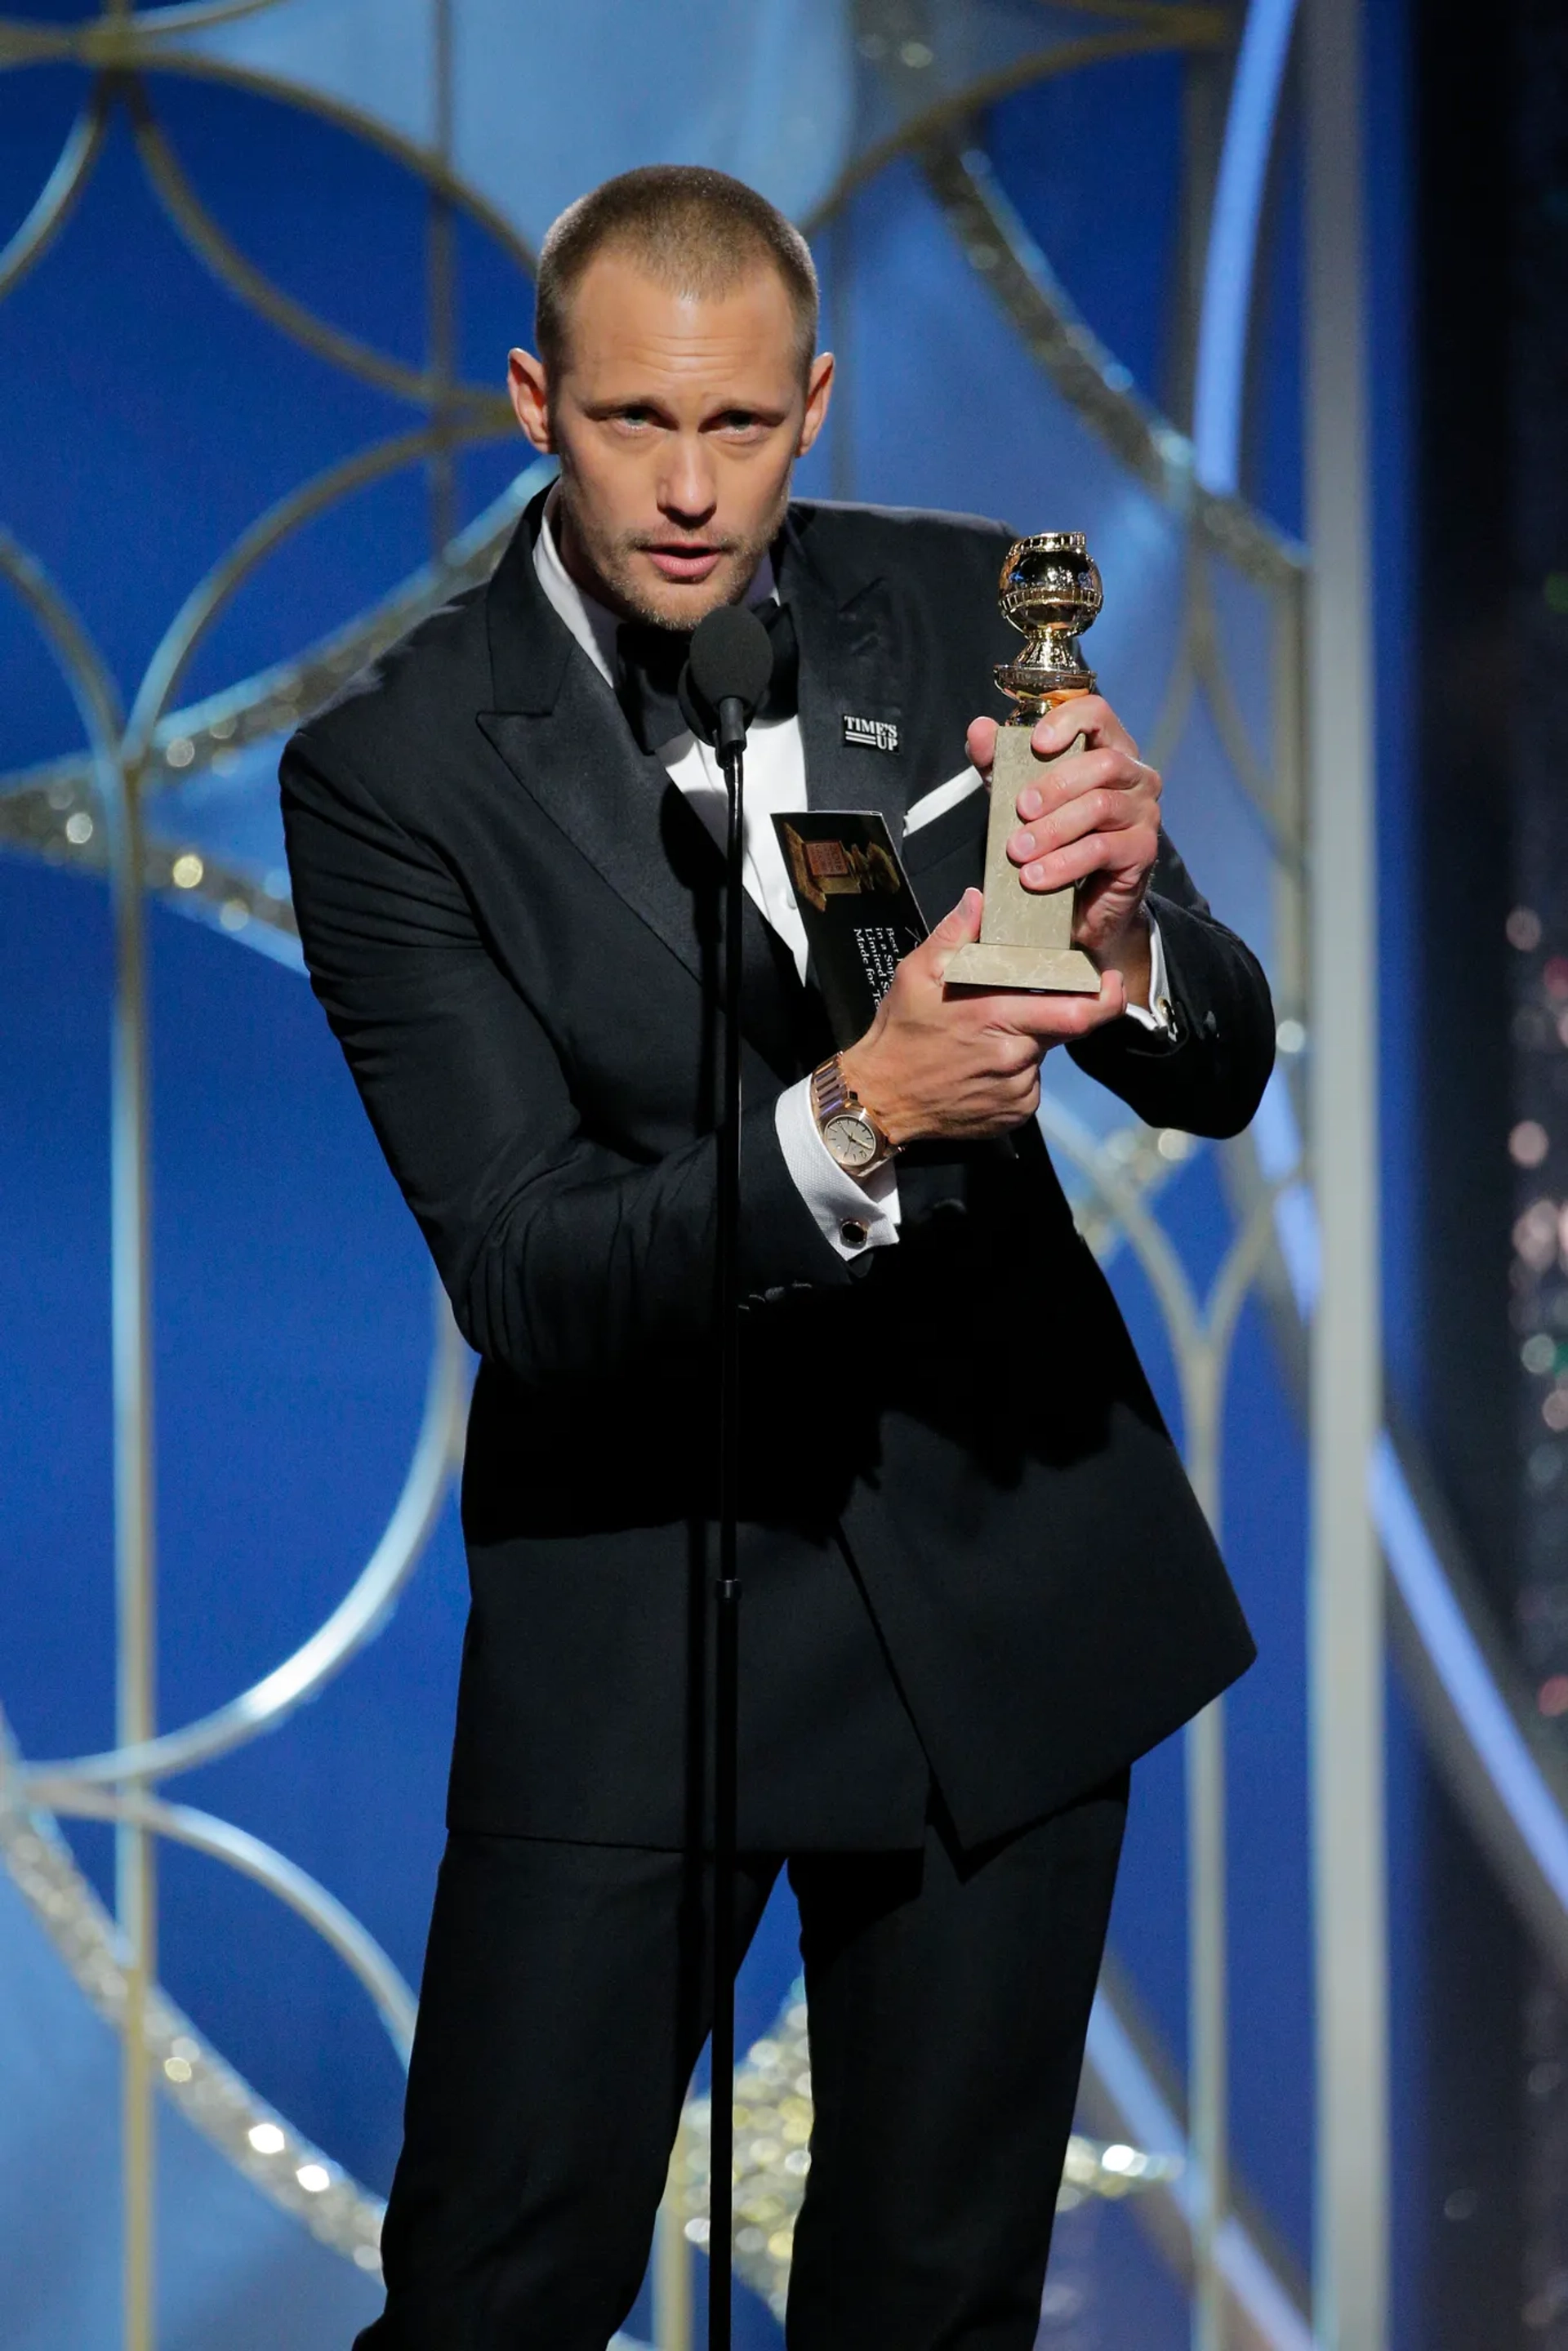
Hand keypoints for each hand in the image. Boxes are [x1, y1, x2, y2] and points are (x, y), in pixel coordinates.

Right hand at [839, 888, 1128, 1146]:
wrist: (880, 1100)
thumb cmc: (899, 1035)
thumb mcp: (916, 975)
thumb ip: (953, 934)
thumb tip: (978, 899)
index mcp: (996, 1017)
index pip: (1074, 1012)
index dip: (1104, 998)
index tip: (1110, 981)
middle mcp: (1014, 1058)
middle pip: (1067, 1031)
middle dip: (1071, 1012)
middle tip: (1061, 998)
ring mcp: (1016, 1091)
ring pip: (1044, 1056)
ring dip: (1031, 1042)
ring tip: (990, 1038)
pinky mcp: (1014, 1114)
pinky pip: (1030, 1085)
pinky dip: (1018, 1073)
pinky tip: (985, 1067)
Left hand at [966, 696, 1160, 1005]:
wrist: (1079, 901)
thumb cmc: (1053, 836)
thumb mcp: (1017, 795)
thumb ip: (997, 761)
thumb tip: (979, 728)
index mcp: (1107, 748)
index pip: (1098, 713)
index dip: (1068, 721)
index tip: (1037, 743)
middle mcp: (1135, 775)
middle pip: (1103, 763)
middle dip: (1055, 785)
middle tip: (1021, 809)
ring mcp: (1144, 812)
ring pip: (1101, 806)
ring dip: (1054, 829)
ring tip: (1019, 851)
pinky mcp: (1142, 850)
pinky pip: (1101, 850)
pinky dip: (1063, 863)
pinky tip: (1034, 877)